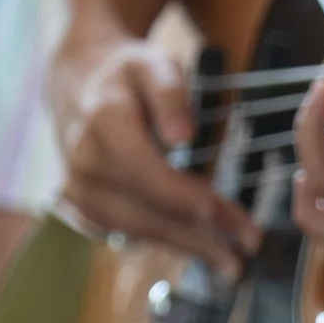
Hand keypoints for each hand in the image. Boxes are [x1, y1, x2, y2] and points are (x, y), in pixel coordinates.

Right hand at [48, 26, 258, 269]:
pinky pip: (125, 232)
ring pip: (138, 230)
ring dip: (186, 247)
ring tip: (229, 259)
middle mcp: (84, 162)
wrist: (76, 84)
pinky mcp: (78, 207)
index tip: (236, 220)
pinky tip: (195, 246)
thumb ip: (170, 93)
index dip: (196, 203)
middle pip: (149, 211)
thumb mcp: (153, 64)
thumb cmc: (125, 74)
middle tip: (247, 248)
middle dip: (201, 235)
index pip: (152, 175)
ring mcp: (76, 189)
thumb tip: (183, 136)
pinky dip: (163, 241)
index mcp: (103, 122)